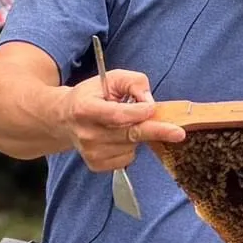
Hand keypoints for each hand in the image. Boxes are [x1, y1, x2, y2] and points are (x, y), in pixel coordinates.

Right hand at [63, 68, 185, 171]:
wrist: (65, 118)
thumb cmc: (92, 95)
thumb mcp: (111, 78)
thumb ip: (133, 82)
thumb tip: (149, 101)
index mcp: (85, 109)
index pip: (116, 115)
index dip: (138, 113)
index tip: (153, 108)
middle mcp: (86, 133)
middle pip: (128, 135)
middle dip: (156, 131)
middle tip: (178, 132)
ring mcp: (90, 152)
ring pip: (131, 146)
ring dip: (138, 134)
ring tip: (123, 123)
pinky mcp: (95, 165)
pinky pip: (127, 158)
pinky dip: (130, 148)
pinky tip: (119, 137)